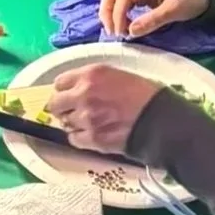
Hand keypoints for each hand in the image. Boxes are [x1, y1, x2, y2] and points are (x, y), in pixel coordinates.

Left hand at [45, 65, 161, 154]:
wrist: (160, 119)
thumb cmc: (145, 94)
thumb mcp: (117, 75)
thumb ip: (93, 80)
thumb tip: (78, 88)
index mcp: (90, 75)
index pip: (59, 82)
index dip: (64, 89)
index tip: (69, 94)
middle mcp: (83, 95)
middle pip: (54, 104)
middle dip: (62, 107)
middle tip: (72, 110)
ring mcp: (86, 118)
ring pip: (64, 122)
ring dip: (72, 123)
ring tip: (87, 122)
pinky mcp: (92, 139)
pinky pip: (73, 139)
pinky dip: (79, 137)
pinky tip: (90, 134)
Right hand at [99, 0, 209, 37]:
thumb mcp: (176, 10)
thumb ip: (153, 20)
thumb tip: (131, 32)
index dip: (118, 14)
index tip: (120, 33)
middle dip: (107, 12)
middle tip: (112, 32)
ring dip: (109, 11)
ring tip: (115, 30)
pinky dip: (117, 10)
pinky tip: (121, 23)